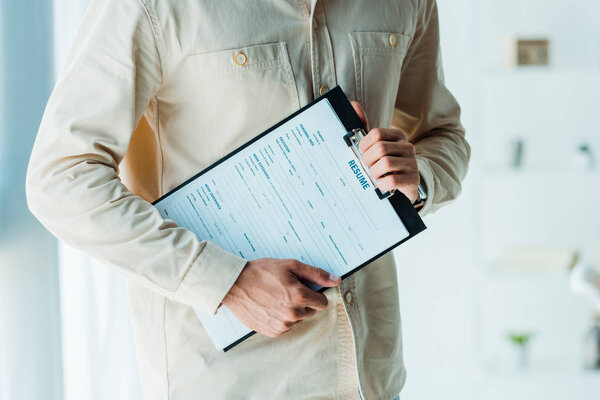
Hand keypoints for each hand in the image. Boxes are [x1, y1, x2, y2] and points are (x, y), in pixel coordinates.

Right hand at [222, 258, 341, 337]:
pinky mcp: (273, 331)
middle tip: (286, 289)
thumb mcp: (291, 265)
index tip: (304, 287)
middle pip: (311, 310)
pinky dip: (281, 318)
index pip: (322, 302)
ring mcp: (282, 325)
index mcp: (299, 296)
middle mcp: (293, 314)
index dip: (314, 293)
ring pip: (298, 319)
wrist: (234, 285)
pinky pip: (286, 326)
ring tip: (275, 297)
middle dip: (303, 301)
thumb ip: (316, 274)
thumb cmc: (262, 272)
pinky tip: (270, 306)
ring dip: (292, 309)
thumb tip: (336, 280)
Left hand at [351, 101, 419, 202]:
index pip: (376, 134)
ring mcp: (412, 163)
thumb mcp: (375, 146)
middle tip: (368, 167)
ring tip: (376, 176)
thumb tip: (353, 104)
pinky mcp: (413, 180)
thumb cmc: (385, 164)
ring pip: (386, 164)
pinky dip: (382, 184)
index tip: (363, 153)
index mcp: (398, 136)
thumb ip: (364, 127)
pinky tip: (382, 184)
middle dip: (368, 160)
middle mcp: (407, 147)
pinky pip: (392, 180)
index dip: (364, 145)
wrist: (403, 185)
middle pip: (380, 148)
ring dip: (374, 173)